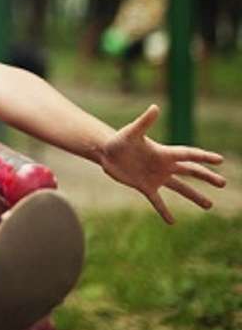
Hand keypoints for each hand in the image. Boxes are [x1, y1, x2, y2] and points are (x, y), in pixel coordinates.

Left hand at [98, 104, 225, 222]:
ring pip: (180, 188)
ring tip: (209, 205)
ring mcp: (155, 177)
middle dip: (206, 177)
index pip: (188, 155)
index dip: (203, 157)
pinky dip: (164, 211)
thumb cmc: (119, 140)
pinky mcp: (145, 187)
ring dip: (194, 196)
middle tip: (223, 183)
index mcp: (163, 153)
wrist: (105, 152)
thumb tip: (155, 107)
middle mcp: (163, 165)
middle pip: (190, 171)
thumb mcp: (131, 132)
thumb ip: (144, 122)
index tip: (220, 160)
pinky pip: (157, 201)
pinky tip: (172, 221)